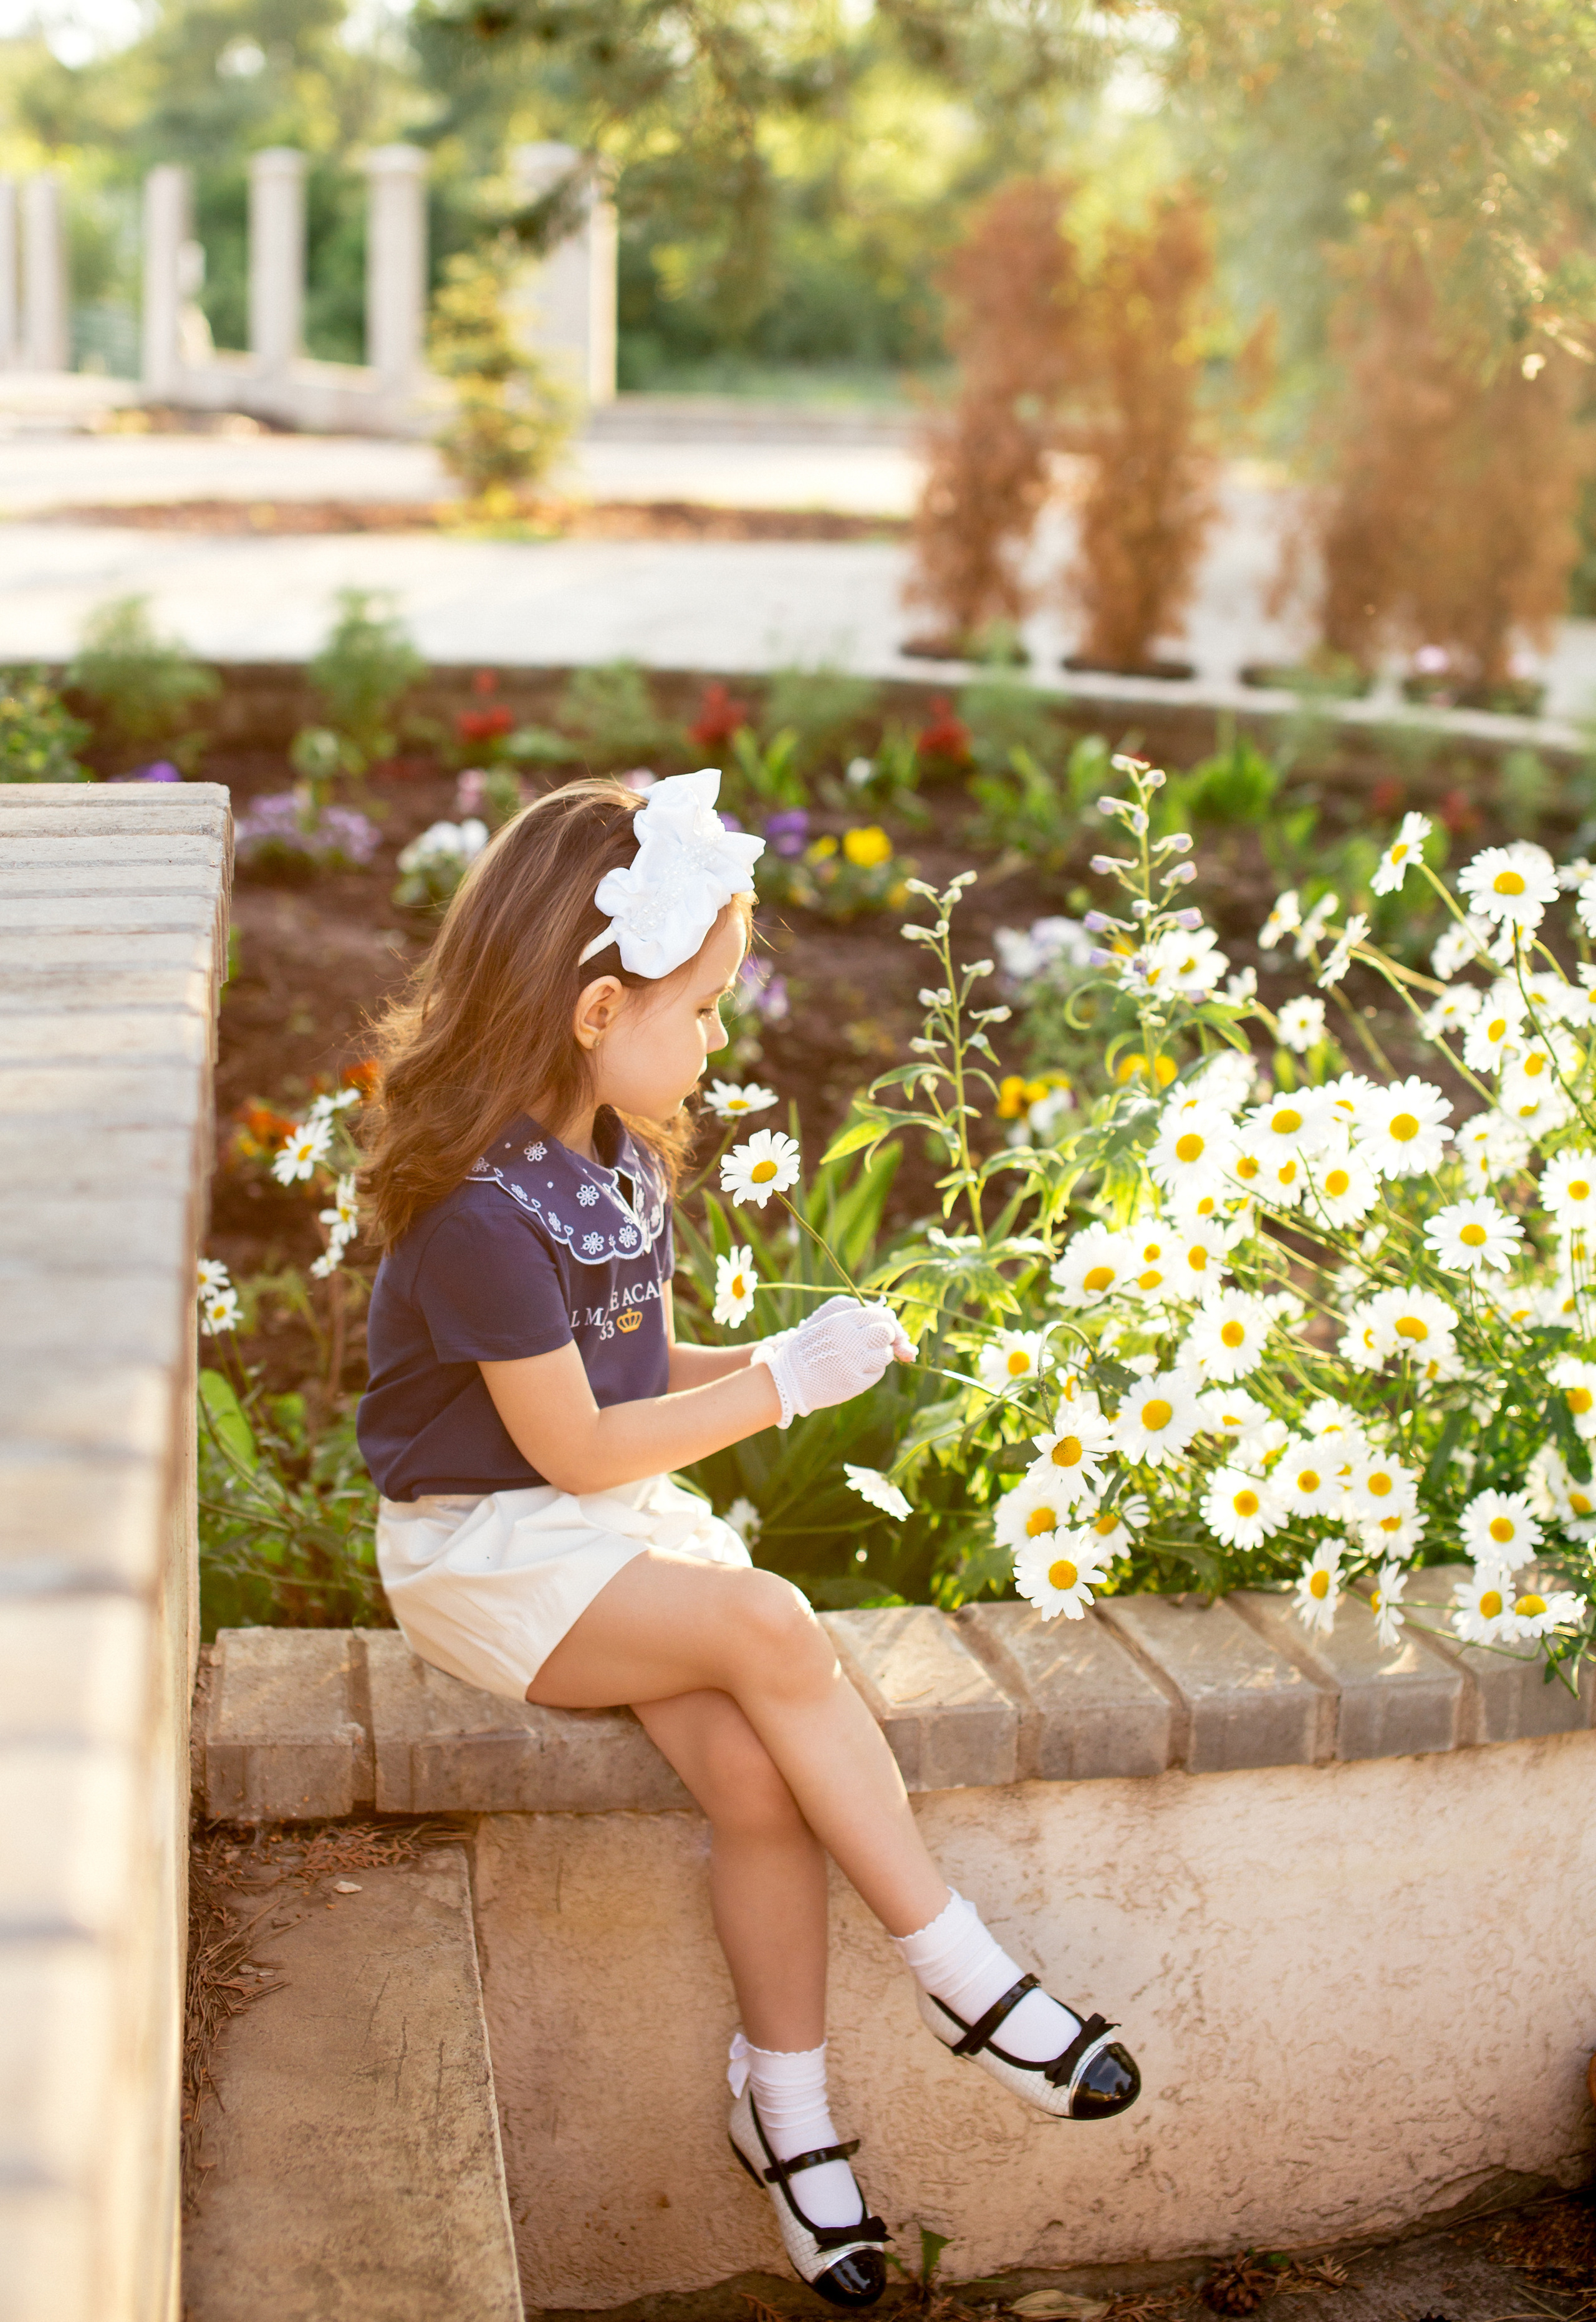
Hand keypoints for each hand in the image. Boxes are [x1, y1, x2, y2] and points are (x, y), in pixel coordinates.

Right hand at [753, 1300, 910, 1427]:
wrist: (787, 1381)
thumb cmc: (806, 1350)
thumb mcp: (824, 1326)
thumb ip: (852, 1320)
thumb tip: (886, 1313)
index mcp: (840, 1322)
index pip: (879, 1315)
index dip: (885, 1320)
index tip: (882, 1326)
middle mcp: (850, 1340)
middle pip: (887, 1333)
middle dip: (885, 1337)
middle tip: (875, 1342)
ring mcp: (855, 1363)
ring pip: (886, 1355)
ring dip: (879, 1355)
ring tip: (861, 1357)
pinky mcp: (856, 1383)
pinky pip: (878, 1373)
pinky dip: (872, 1371)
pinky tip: (856, 1370)